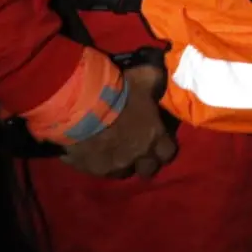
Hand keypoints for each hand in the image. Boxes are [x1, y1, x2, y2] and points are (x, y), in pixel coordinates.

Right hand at [61, 64, 177, 179]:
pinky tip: (92, 154)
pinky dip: (98, 164)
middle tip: (137, 151)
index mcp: (154, 136)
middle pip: (148, 170)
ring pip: (123, 173)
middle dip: (144, 162)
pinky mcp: (92, 170)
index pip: (168, 152)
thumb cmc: (118, 91)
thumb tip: (161, 77)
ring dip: (121, 164)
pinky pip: (99, 171)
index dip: (164, 148)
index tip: (158, 141)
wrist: (82, 106)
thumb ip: (155, 81)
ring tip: (113, 153)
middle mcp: (137, 155)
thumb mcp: (144, 77)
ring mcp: (114, 166)